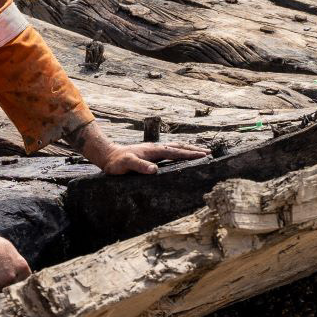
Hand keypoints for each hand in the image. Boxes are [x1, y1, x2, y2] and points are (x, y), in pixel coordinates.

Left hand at [68, 121, 209, 175]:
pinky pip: (170, 151)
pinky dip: (179, 151)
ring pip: (175, 147)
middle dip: (194, 149)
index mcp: (154, 150)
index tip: (203, 155)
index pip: (176, 152)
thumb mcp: (127, 165)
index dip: (190, 154)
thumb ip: (140, 166)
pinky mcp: (151, 153)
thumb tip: (155, 170)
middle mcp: (156, 148)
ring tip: (200, 151)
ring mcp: (154, 149)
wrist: (108, 155)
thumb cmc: (117, 163)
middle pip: (179, 146)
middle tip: (208, 152)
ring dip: (188, 148)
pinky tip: (181, 155)